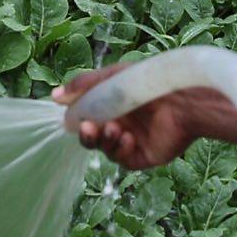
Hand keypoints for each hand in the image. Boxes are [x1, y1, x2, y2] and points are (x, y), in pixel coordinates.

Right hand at [53, 64, 236, 168]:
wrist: (182, 99)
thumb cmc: (146, 82)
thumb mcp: (110, 77)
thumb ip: (82, 86)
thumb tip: (54, 96)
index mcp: (111, 104)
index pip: (86, 116)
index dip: (76, 119)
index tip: (69, 117)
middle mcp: (120, 123)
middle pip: (92, 137)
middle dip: (87, 134)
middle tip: (87, 127)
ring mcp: (131, 141)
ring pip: (105, 149)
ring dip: (104, 140)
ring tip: (114, 129)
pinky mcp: (143, 156)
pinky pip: (122, 159)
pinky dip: (120, 149)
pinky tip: (127, 137)